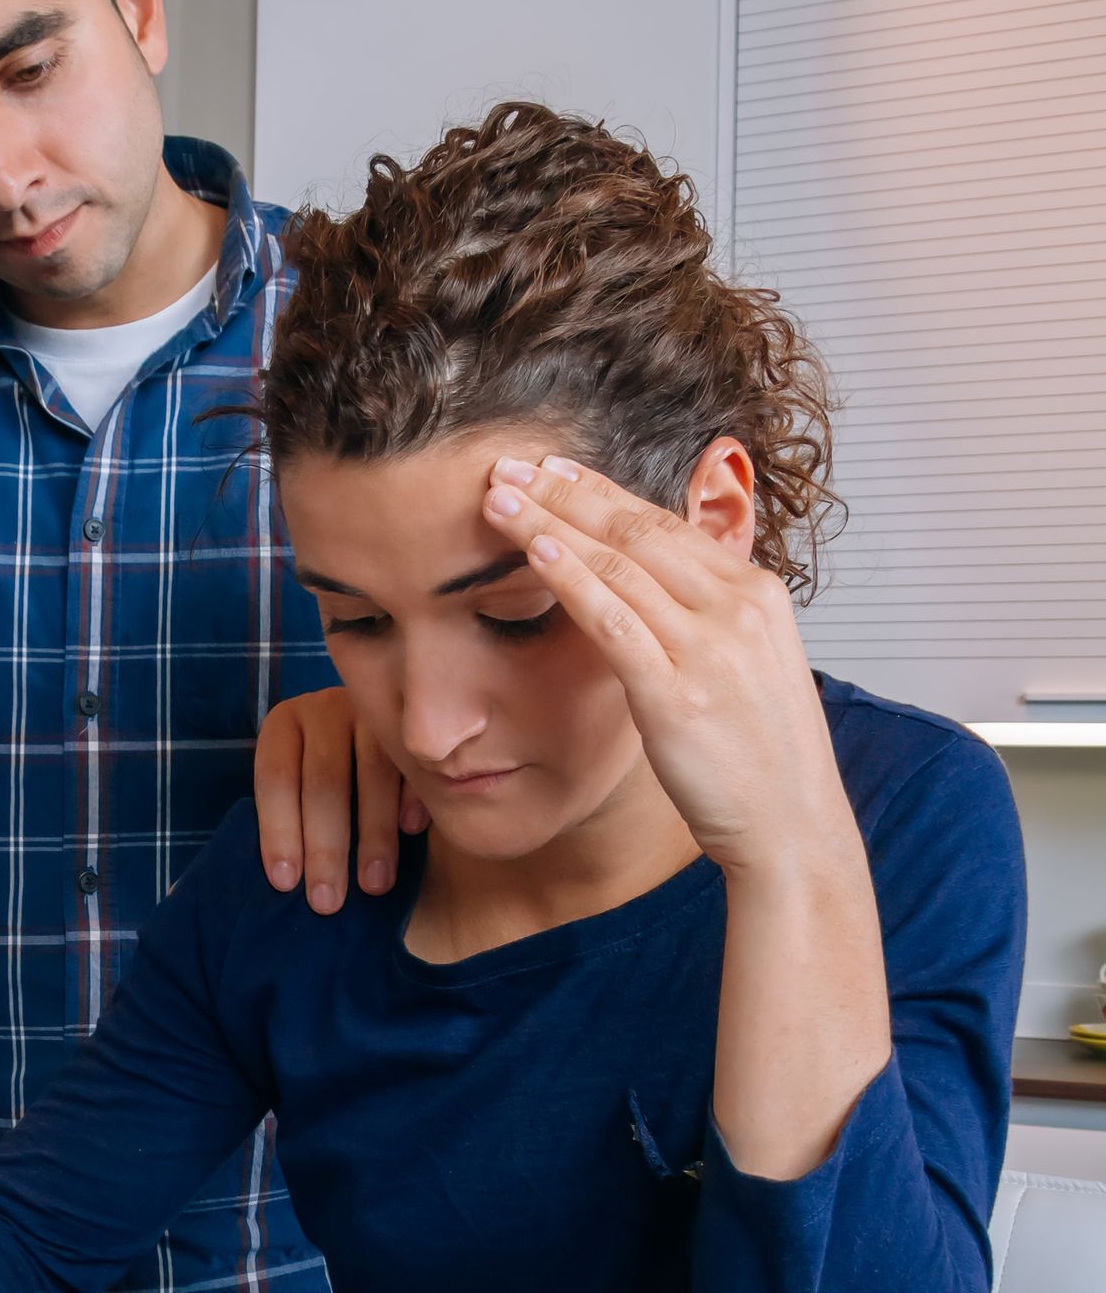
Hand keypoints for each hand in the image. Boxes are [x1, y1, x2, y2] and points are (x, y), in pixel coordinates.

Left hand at [254, 685, 427, 913]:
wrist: (365, 738)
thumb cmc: (320, 782)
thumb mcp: (295, 790)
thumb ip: (291, 819)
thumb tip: (287, 883)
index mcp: (284, 725)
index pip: (276, 778)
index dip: (278, 832)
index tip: (285, 883)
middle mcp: (325, 710)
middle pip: (324, 780)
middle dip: (325, 847)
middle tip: (328, 901)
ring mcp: (372, 712)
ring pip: (373, 772)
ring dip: (373, 834)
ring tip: (373, 885)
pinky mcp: (412, 726)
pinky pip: (415, 763)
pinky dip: (413, 798)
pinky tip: (411, 832)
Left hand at [481, 454, 852, 875]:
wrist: (793, 827)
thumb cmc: (763, 758)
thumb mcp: (748, 667)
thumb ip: (706, 621)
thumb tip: (655, 590)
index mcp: (756, 593)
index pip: (667, 523)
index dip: (602, 491)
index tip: (554, 469)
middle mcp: (737, 607)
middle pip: (637, 528)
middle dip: (565, 492)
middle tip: (509, 465)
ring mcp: (709, 648)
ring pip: (618, 563)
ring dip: (551, 523)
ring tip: (499, 498)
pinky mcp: (677, 693)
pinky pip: (614, 621)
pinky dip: (572, 580)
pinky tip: (534, 551)